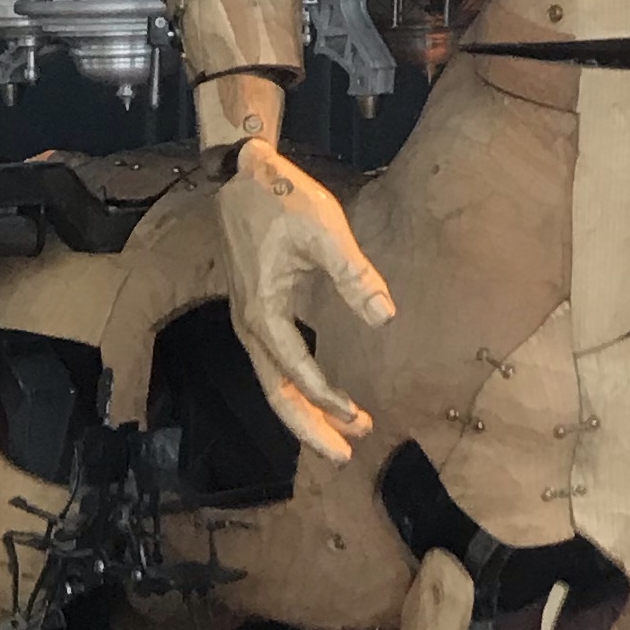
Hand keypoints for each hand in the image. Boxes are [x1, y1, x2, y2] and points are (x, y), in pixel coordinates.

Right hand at [216, 139, 396, 459]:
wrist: (243, 174)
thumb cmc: (283, 198)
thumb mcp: (325, 230)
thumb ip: (355, 275)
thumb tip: (386, 317)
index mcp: (263, 310)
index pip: (295, 370)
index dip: (325, 398)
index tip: (356, 416)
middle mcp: (249, 325)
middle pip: (276, 393)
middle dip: (309, 429)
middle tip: (345, 455)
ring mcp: (248, 322)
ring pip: (273, 383)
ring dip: (305, 412)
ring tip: (347, 433)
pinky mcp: (256, 313)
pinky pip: (274, 365)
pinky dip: (297, 388)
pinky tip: (324, 396)